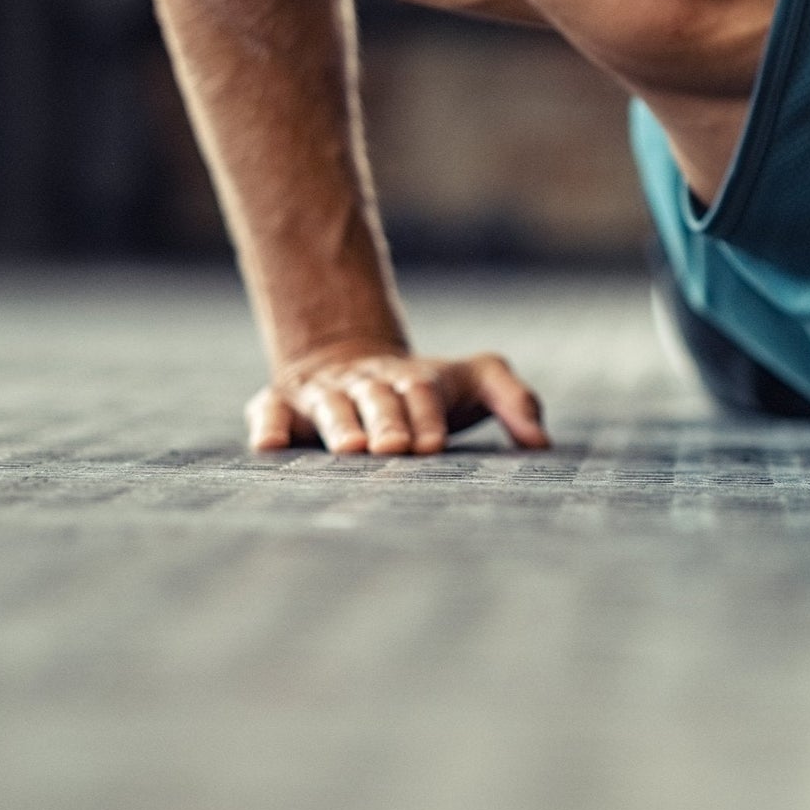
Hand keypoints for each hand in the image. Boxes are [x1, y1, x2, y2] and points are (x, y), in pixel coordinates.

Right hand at [245, 349, 549, 454]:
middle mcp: (368, 384)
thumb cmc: (430, 391)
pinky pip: (269, 411)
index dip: (427, 418)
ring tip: (347, 450)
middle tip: (393, 449)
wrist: (352, 359)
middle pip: (378, 399)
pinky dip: (266, 426)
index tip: (433, 446)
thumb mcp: (477, 380)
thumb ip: (515, 400)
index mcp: (415, 380)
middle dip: (386, 422)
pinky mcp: (282, 405)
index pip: (423, 394)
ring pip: (330, 406)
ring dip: (338, 426)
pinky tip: (267, 447)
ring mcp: (324, 394)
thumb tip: (542, 444)